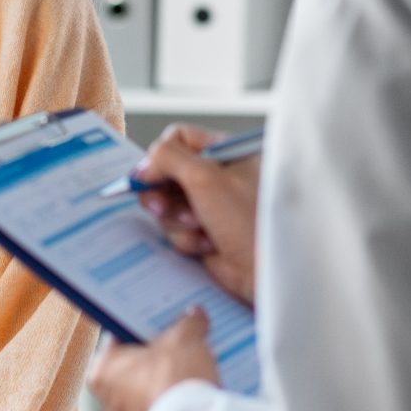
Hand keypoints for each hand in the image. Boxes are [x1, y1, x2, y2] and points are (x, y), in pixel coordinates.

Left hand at [88, 307, 222, 410]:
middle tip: (182, 340)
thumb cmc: (174, 380)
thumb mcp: (185, 338)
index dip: (144, 325)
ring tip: (195, 365)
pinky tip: (197, 389)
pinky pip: (162, 410)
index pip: (120, 337)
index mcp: (102, 371)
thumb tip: (194, 316)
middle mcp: (108, 400)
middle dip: (159, 354)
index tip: (162, 319)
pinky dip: (176, 400)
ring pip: (149, 389)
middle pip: (136, 365)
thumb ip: (188, 322)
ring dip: (169, 378)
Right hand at [134, 125, 259, 302]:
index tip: (147, 177)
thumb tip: (143, 165)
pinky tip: (209, 245)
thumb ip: (168, 158)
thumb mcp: (205, 176)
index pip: (179, 139)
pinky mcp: (205, 233)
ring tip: (201, 228)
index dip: (159, 158)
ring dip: (177, 220)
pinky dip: (187, 239)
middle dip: (163, 194)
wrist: (267, 271)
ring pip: (167, 205)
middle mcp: (219, 176)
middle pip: (167, 174)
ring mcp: (211, 206)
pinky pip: (177, 230)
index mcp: (226, 153)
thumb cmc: (249, 220)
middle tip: (161, 207)